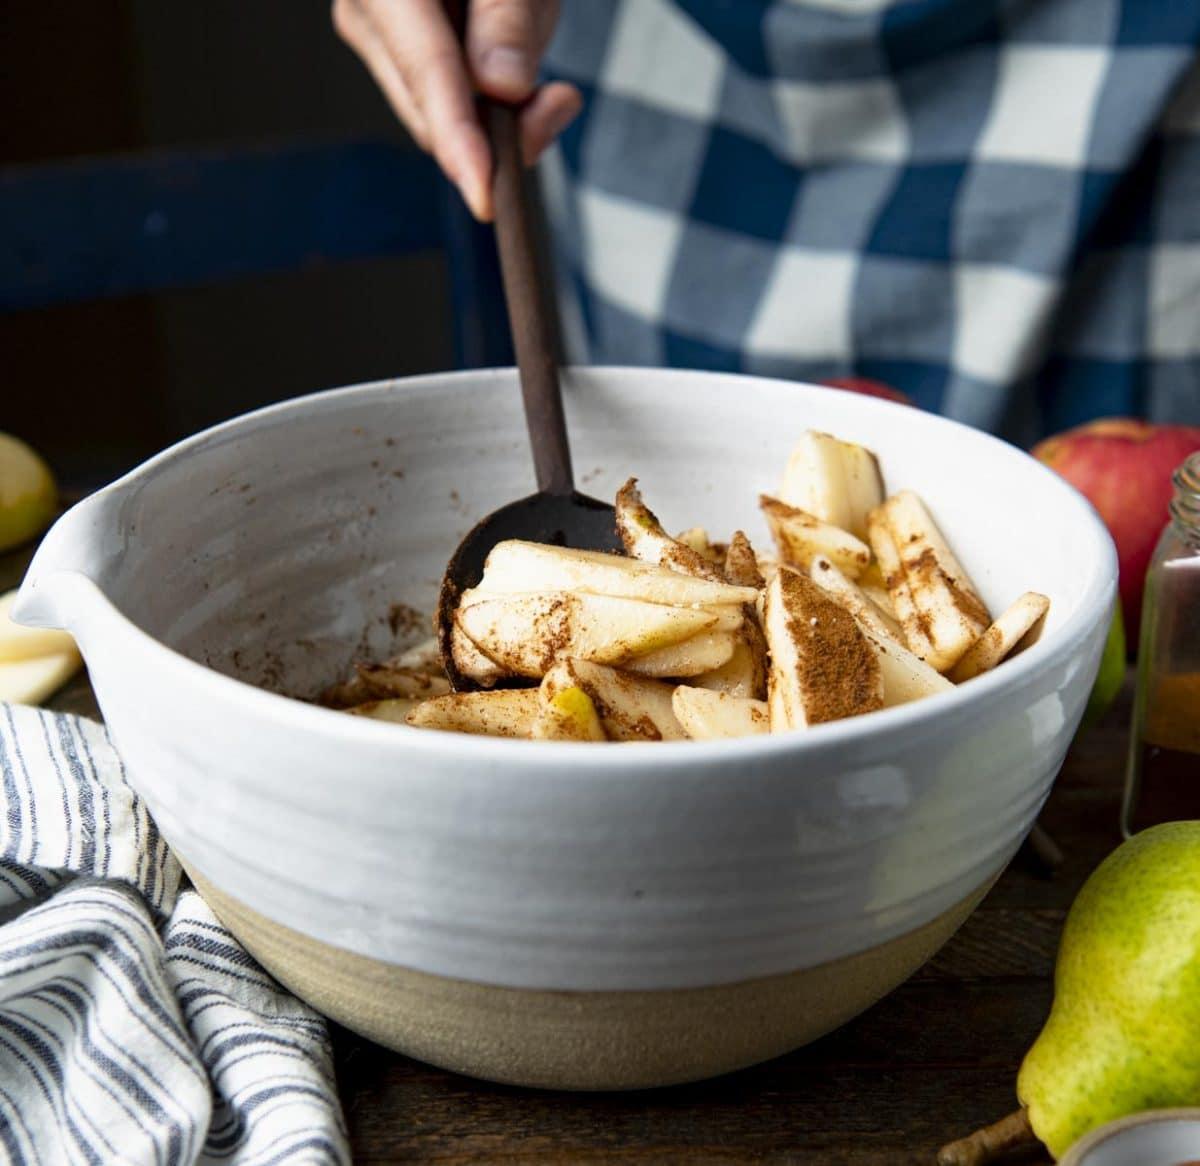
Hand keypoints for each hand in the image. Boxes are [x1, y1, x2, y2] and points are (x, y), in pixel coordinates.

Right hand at [333, 0, 581, 219]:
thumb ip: (506, 18)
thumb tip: (502, 90)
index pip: (427, 74)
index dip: (459, 140)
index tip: (484, 193)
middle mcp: (365, 12)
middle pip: (431, 111)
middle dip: (499, 127)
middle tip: (561, 103)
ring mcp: (375, 35)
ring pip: (441, 113)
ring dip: (501, 105)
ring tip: (533, 39)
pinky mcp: (396, 50)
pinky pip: (446, 97)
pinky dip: (490, 95)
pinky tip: (514, 65)